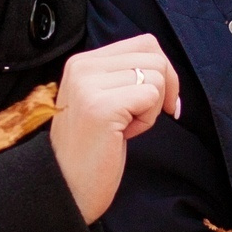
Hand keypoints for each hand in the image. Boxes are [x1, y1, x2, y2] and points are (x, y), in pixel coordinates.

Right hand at [49, 35, 179, 222]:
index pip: (144, 43)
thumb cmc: (92, 149)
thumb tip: (164, 65)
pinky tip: (124, 135)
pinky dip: (147, 120)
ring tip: (126, 128)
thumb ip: (123, 76)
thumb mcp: (103, 99)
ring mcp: (89, 85)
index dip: (163, 71)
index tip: (160, 101)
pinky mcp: (101, 107)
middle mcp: (82, 67)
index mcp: (82, 62)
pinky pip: (151, 97)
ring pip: (156, 76)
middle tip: (140, 118)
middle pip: (155, 56)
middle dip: (163, 90)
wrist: (67, 188)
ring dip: (152, 108)